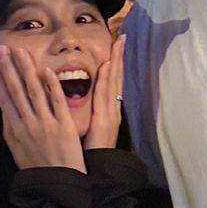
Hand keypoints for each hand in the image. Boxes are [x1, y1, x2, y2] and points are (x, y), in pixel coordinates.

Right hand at [0, 45, 85, 172]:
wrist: (55, 186)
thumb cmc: (37, 170)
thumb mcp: (17, 151)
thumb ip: (11, 130)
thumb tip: (5, 113)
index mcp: (14, 131)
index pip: (3, 100)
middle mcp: (27, 125)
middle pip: (15, 91)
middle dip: (8, 69)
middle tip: (1, 49)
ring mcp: (45, 124)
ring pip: (34, 92)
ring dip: (26, 70)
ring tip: (21, 52)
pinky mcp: (63, 126)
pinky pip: (57, 102)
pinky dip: (51, 86)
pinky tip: (46, 71)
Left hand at [83, 33, 125, 150]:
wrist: (98, 170)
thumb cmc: (90, 152)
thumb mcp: (91, 128)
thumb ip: (91, 114)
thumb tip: (85, 101)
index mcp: (108, 110)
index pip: (111, 82)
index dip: (115, 64)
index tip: (115, 46)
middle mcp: (112, 108)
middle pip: (117, 78)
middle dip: (119, 57)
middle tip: (121, 37)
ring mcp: (110, 113)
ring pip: (114, 82)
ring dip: (116, 61)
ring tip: (118, 43)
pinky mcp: (105, 119)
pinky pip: (105, 95)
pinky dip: (107, 80)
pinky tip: (107, 65)